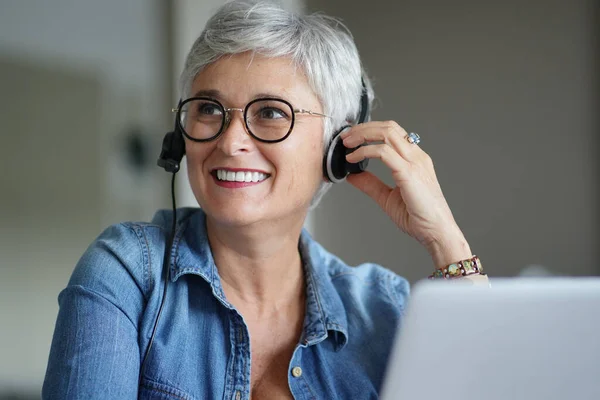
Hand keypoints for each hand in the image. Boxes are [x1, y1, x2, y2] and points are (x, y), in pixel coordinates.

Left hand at [341, 121, 471, 267]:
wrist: (436, 232)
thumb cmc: (420, 217)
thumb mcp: (387, 197)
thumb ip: (371, 184)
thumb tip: (353, 175)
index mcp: (414, 160)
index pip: (393, 132)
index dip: (370, 130)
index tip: (352, 138)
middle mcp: (416, 157)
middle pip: (389, 127)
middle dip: (364, 128)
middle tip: (346, 136)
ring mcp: (414, 162)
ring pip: (387, 133)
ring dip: (363, 134)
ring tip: (347, 143)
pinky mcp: (409, 172)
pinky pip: (383, 152)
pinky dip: (364, 152)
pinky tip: (353, 158)